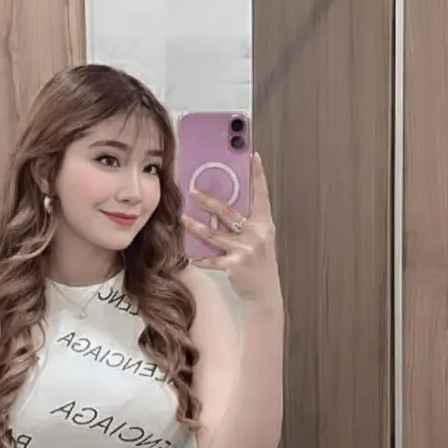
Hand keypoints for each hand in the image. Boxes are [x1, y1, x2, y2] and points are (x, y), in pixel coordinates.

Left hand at [182, 152, 281, 303]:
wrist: (265, 291)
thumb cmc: (260, 262)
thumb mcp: (260, 238)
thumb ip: (245, 222)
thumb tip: (221, 207)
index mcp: (264, 223)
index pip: (262, 195)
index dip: (258, 175)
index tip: (253, 157)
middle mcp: (257, 234)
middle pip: (229, 212)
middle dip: (208, 201)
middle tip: (192, 192)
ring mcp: (246, 249)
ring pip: (215, 234)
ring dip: (196, 227)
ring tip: (182, 219)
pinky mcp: (235, 264)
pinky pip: (213, 259)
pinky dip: (200, 258)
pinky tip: (189, 255)